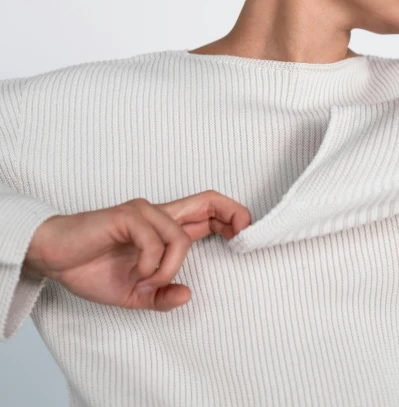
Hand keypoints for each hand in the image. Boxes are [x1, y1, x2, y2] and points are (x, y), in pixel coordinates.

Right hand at [23, 190, 250, 311]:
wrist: (54, 256)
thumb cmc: (92, 268)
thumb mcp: (133, 294)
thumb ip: (161, 296)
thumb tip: (188, 295)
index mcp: (164, 228)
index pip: (207, 211)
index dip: (232, 216)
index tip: (246, 236)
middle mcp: (159, 214)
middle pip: (207, 200)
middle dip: (232, 214)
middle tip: (243, 234)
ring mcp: (143, 212)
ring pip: (181, 236)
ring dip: (171, 267)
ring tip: (149, 282)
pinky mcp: (126, 215)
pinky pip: (154, 240)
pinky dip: (151, 264)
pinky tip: (138, 273)